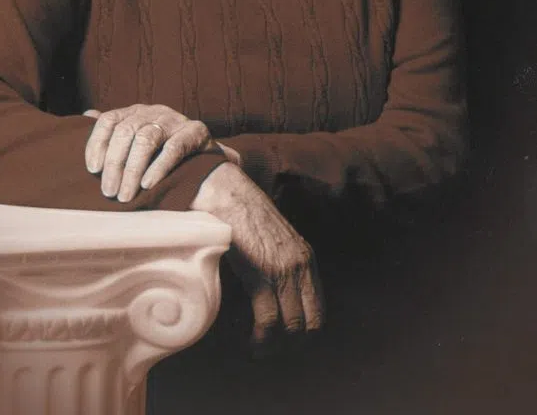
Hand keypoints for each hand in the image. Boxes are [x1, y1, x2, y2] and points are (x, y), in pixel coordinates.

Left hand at [84, 104, 238, 202]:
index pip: (109, 120)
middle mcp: (154, 110)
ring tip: (125, 195)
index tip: (92, 170)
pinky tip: (147, 185)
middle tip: (109, 192)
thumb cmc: (163, 155)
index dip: (97, 143)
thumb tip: (86, 115)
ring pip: (147, 139)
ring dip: (132, 170)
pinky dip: (158, 167)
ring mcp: (175, 119)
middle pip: (126, 131)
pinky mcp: (196, 131)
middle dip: (114, 163)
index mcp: (136, 111)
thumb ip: (115, 130)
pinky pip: (174, 148)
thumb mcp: (136, 140)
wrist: (207, 163)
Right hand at [191, 163, 323, 347]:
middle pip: (310, 324)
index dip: (304, 333)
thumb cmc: (242, 215)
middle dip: (291, 346)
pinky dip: (260, 339)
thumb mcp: (272, 239)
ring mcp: (284, 271)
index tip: (284, 342)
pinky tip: (249, 341)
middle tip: (270, 351)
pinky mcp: (263, 275)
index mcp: (306, 258)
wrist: (226, 193)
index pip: (318, 310)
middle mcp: (302, 266)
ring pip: (291, 327)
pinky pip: (269, 321)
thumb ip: (279, 263)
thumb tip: (272, 294)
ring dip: (274, 347)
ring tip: (256, 350)